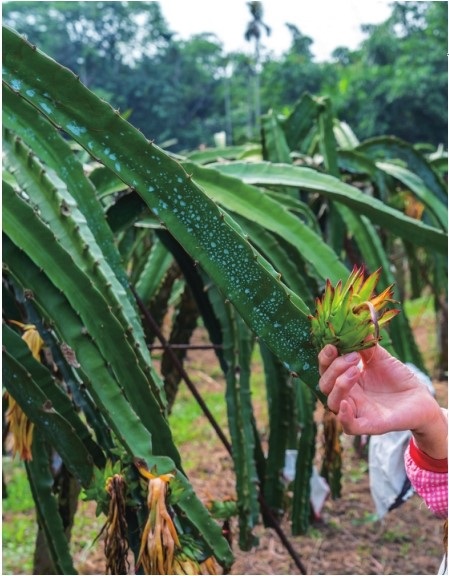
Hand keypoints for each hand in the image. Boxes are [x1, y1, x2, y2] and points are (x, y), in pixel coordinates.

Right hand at [318, 344, 446, 458]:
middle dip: (334, 368)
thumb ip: (366, 345)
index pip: (326, 369)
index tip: (333, 345)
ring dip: (339, 385)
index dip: (325, 358)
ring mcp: (357, 410)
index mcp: (346, 378)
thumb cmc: (398, 378)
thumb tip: (358, 325)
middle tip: (353, 357)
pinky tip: (346, 403)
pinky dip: (343, 416)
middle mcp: (348, 394)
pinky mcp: (369, 424)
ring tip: (356, 370)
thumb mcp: (381, 358)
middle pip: (324, 384)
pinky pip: (349, 426)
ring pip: (332, 403)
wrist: (421, 398)